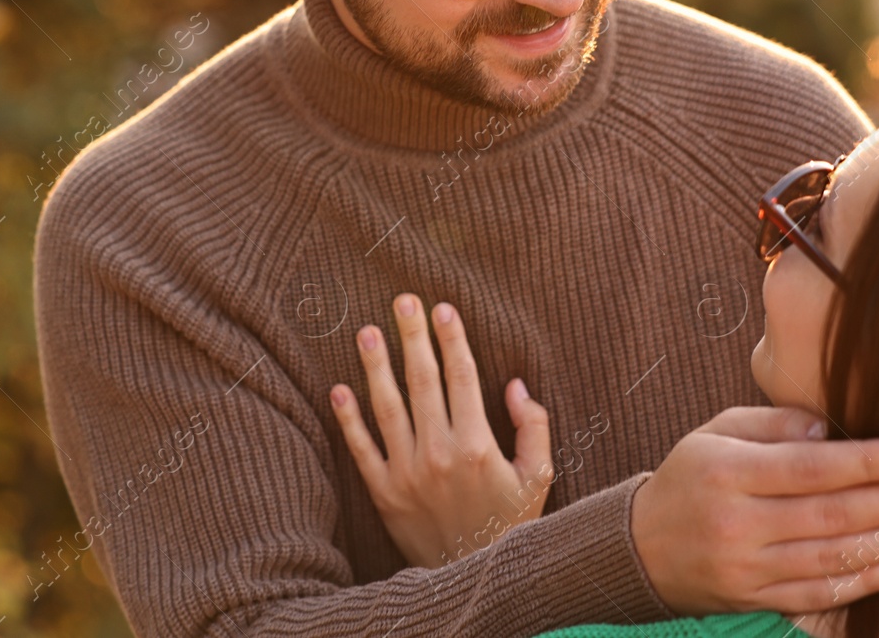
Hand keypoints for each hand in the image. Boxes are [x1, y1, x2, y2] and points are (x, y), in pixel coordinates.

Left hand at [330, 293, 552, 568]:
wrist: (474, 578)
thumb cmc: (512, 524)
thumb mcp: (539, 476)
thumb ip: (534, 427)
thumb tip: (514, 385)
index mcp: (478, 445)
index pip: (462, 377)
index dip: (452, 339)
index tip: (442, 308)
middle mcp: (439, 454)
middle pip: (422, 381)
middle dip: (412, 337)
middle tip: (402, 300)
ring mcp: (407, 473)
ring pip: (387, 408)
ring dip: (375, 366)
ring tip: (366, 331)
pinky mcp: (384, 493)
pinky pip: (362, 449)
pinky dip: (348, 419)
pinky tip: (339, 388)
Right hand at [631, 407, 878, 614]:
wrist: (642, 549)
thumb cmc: (691, 478)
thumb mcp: (717, 431)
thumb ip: (774, 423)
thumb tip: (831, 428)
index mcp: (728, 473)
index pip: (812, 468)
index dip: (870, 462)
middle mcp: (740, 525)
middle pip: (834, 514)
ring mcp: (751, 569)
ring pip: (836, 557)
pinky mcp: (760, 600)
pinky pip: (824, 593)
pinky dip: (870, 579)